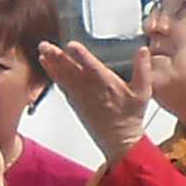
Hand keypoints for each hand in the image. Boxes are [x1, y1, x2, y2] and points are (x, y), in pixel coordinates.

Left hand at [42, 40, 152, 159]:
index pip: (92, 67)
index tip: (71, 45)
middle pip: (71, 70)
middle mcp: (90, 89)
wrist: (119, 140)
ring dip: (51, 64)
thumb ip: (143, 69)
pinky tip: (47, 65)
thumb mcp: (143, 92)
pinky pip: (61, 86)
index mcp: (107, 84)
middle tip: (45, 45)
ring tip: (42, 51)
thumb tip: (144, 50)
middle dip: (57, 57)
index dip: (81, 56)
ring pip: (63, 77)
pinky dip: (53, 75)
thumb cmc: (130, 116)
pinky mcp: (74, 103)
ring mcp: (80, 97)